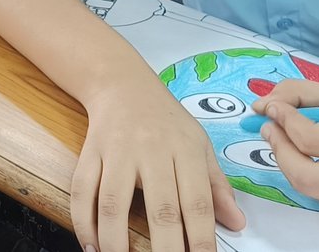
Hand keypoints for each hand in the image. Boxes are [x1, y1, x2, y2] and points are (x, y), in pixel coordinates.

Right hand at [74, 78, 244, 251]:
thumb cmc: (166, 119)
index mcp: (185, 150)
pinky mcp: (90, 153)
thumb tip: (236, 223)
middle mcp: (152, 150)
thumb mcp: (199, 144)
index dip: (202, 241)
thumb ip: (216, 186)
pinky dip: (84, 223)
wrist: (122, 83)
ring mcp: (117, 152)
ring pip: (113, 204)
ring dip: (116, 242)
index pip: (198, 203)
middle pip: (160, 209)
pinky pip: (82, 192)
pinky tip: (92, 247)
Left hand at [253, 80, 318, 213]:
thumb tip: (262, 104)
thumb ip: (303, 94)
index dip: (284, 122)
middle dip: (279, 150)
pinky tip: (305, 155)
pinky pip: (318, 195)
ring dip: (287, 162)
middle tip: (270, 127)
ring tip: (283, 138)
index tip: (271, 107)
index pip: (314, 140)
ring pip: (308, 189)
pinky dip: (303, 174)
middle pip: (307, 175)